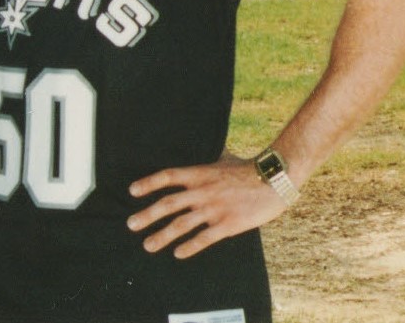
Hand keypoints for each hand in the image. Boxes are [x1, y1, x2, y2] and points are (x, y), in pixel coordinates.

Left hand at [126, 152, 288, 258]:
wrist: (273, 180)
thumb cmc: (248, 169)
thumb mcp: (224, 159)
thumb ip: (209, 159)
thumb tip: (206, 151)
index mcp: (200, 174)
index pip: (168, 177)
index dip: (149, 183)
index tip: (132, 191)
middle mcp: (203, 191)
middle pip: (169, 203)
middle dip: (148, 215)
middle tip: (130, 224)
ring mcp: (214, 209)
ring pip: (182, 224)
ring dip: (162, 235)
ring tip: (147, 245)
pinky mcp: (227, 224)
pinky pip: (204, 238)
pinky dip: (190, 247)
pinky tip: (178, 253)